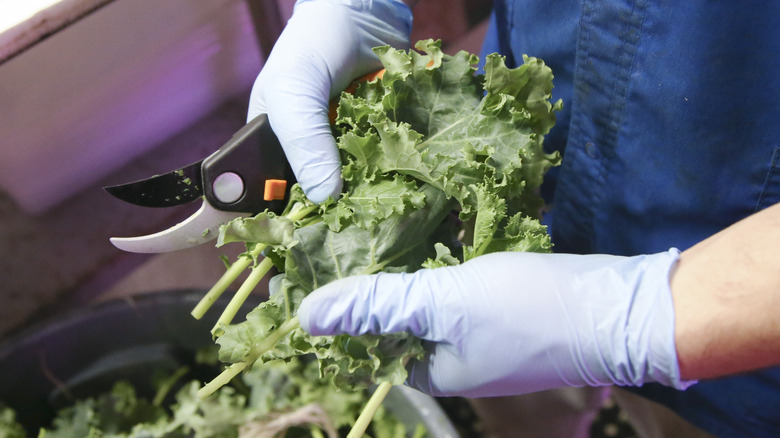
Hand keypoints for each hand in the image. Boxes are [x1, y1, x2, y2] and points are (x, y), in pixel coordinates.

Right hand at [248, 0, 412, 202]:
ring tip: (395, 199)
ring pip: (359, 190)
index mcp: (272, 151)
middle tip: (367, 214)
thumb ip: (305, 142)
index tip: (322, 232)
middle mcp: (309, 158)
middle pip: (323, 201)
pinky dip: (400, 171)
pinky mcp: (378, 145)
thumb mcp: (296, 93)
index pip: (277, 201)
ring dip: (378, 193)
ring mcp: (346, 154)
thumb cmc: (312, 48)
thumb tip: (324, 198)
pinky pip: (388, 169)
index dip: (296, 220)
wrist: (360, 14)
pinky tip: (412, 176)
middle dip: (344, 208)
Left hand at [298, 249, 695, 396]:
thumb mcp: (445, 303)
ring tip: (367, 216)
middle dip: (365, 275)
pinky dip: (436, 254)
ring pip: (422, 292)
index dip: (333, 303)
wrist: (621, 308)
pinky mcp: (498, 304)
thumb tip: (307, 317)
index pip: (363, 340)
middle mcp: (448, 354)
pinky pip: (452, 279)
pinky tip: (422, 219)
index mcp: (429, 367)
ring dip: (400, 259)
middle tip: (333, 228)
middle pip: (391, 314)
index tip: (304, 263)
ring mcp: (475, 329)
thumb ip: (379, 306)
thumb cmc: (531, 311)